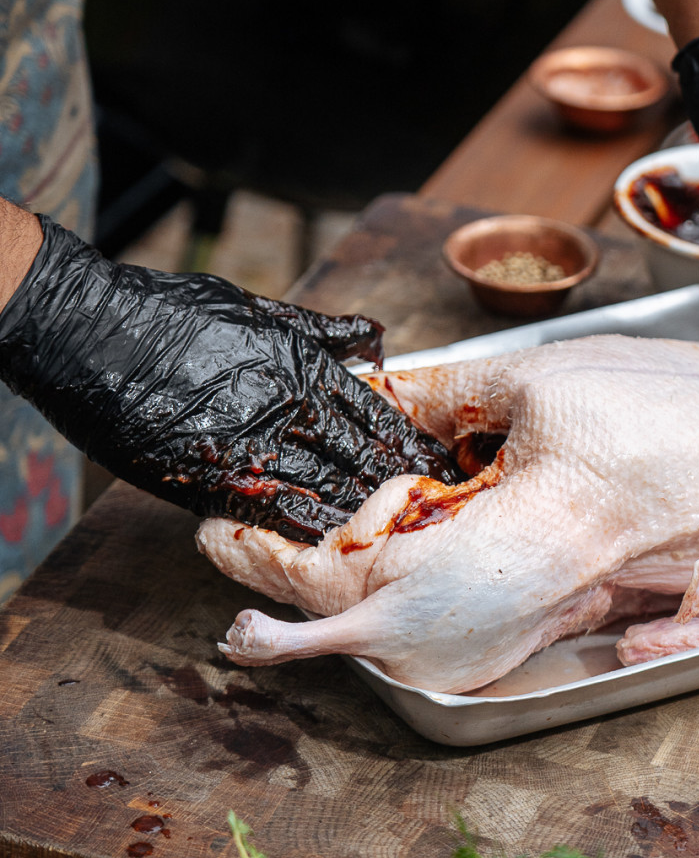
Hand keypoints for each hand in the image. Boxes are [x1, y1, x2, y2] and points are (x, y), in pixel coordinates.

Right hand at [0, 218, 459, 540]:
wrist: (94, 335)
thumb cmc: (173, 314)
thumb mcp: (259, 311)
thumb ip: (323, 331)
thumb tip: (375, 335)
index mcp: (304, 368)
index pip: (378, 413)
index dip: (414, 440)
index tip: (445, 461)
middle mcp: (288, 410)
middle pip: (364, 457)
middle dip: (404, 484)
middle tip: (445, 509)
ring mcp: (252, 448)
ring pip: (329, 489)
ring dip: (367, 512)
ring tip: (407, 535)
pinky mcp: (213, 479)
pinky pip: (273, 511)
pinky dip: (308, 530)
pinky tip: (339, 546)